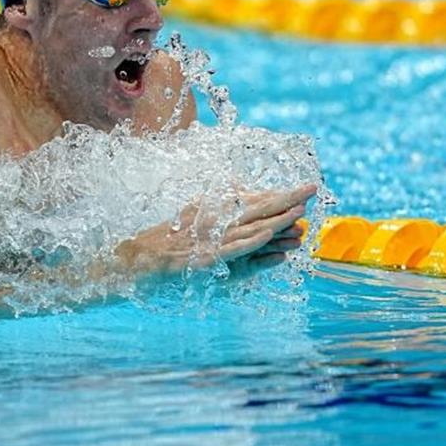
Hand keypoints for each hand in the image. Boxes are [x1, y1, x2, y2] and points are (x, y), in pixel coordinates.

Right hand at [115, 184, 316, 276]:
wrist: (133, 257)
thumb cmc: (162, 240)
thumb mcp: (190, 217)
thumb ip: (214, 207)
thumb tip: (237, 192)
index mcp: (214, 211)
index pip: (254, 201)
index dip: (281, 194)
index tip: (305, 188)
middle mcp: (214, 220)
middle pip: (257, 208)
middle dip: (286, 199)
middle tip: (312, 188)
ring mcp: (209, 238)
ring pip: (249, 227)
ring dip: (275, 218)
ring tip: (299, 210)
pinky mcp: (203, 257)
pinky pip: (231, 248)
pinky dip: (250, 241)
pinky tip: (267, 234)